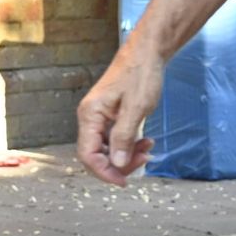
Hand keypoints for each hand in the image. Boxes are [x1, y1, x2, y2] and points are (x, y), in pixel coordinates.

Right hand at [75, 44, 161, 185]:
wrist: (146, 53)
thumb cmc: (140, 75)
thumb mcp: (136, 108)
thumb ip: (124, 138)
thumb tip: (117, 165)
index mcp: (90, 115)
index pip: (87, 155)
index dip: (104, 172)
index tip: (125, 182)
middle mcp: (90, 117)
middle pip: (96, 155)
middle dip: (119, 164)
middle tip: (144, 159)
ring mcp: (99, 117)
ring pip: (107, 149)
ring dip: (127, 155)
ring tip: (148, 148)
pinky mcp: (109, 116)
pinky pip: (114, 139)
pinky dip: (129, 145)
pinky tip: (145, 141)